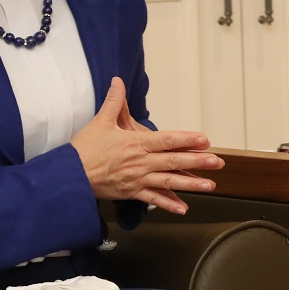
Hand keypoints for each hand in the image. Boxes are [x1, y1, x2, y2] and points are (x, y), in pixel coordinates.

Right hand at [69, 77, 222, 213]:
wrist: (70, 176)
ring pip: (169, 182)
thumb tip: (117, 81)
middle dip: (198, 162)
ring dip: (191, 184)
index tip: (204, 140)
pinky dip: (169, 204)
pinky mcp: (132, 193)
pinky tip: (184, 208)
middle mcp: (141, 162)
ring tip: (210, 186)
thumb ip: (114, 102)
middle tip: (218, 162)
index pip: (167, 140)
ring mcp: (138, 179)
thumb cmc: (85, 149)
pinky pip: (153, 200)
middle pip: (174, 162)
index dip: (187, 140)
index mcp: (136, 143)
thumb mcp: (100, 122)